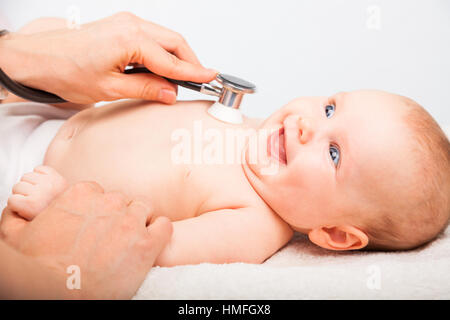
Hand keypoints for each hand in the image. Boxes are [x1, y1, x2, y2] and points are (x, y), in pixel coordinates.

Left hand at [0, 12, 216, 103]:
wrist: (40, 58)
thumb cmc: (66, 70)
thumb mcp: (110, 88)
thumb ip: (146, 88)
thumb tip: (170, 92)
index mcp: (130, 39)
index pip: (171, 61)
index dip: (193, 72)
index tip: (211, 78)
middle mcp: (131, 25)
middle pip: (175, 43)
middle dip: (190, 62)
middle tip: (201, 81)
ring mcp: (126, 23)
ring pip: (165, 39)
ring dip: (176, 58)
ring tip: (181, 80)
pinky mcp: (122, 26)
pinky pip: (152, 38)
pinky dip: (162, 53)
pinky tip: (161, 69)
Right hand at [0, 181, 171, 298]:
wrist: (56, 294)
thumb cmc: (37, 268)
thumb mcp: (16, 236)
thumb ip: (18, 215)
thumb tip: (15, 207)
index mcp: (81, 195)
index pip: (101, 193)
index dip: (100, 210)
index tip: (97, 226)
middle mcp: (109, 203)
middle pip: (124, 201)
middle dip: (119, 216)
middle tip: (112, 237)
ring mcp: (130, 222)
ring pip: (145, 210)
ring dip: (140, 222)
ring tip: (129, 243)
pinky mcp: (146, 244)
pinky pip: (164, 226)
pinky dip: (159, 233)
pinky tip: (148, 245)